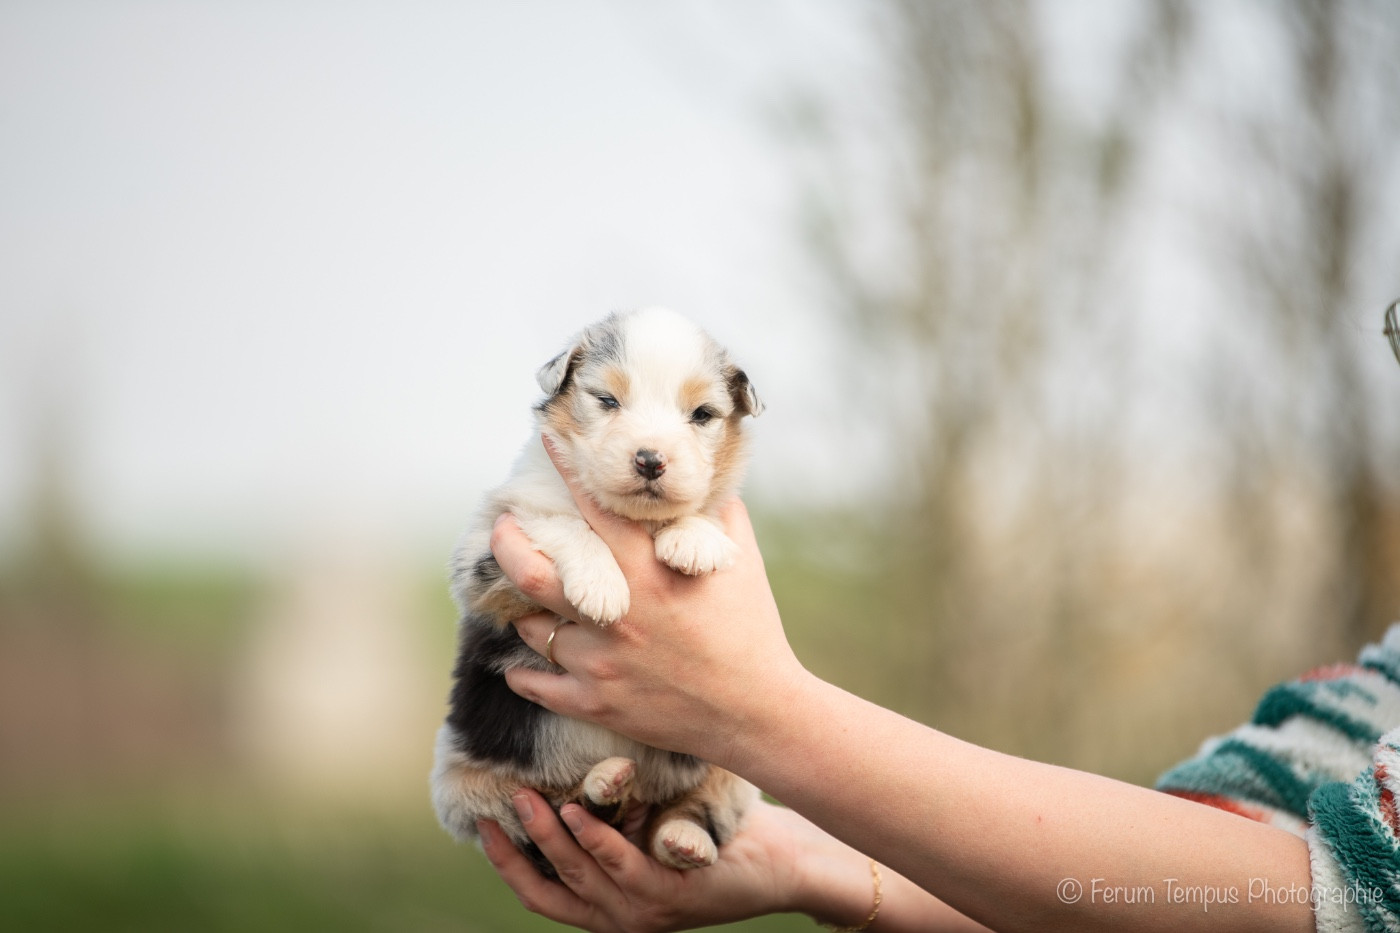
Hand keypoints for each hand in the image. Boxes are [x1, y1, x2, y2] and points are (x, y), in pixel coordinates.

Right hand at [479, 793, 873, 932]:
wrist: (782, 861)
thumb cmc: (718, 835)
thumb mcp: (655, 824)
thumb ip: (617, 811)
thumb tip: (578, 759)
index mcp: (609, 905)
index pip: (541, 892)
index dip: (508, 861)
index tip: (481, 823)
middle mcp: (617, 918)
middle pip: (548, 889)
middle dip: (516, 849)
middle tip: (496, 804)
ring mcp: (640, 913)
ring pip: (578, 877)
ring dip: (548, 837)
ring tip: (526, 798)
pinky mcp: (667, 897)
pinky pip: (620, 866)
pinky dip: (594, 840)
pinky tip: (576, 810)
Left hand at [491, 439, 809, 765]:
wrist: (757, 713)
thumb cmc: (753, 631)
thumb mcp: (741, 563)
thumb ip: (717, 517)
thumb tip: (704, 480)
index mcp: (649, 573)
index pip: (595, 511)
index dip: (568, 473)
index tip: (550, 445)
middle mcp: (615, 615)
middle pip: (534, 573)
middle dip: (507, 544)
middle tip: (500, 528)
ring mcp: (600, 662)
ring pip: (532, 629)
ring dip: (523, 610)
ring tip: (523, 597)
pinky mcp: (594, 703)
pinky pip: (535, 684)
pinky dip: (521, 671)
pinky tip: (521, 662)